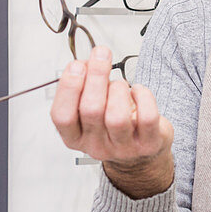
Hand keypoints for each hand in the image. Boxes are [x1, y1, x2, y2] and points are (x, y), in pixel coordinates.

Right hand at [51, 46, 174, 198]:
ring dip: (119, 89)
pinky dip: (143, 96)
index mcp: (75, 137)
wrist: (141, 156)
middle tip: (101, 54)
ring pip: (117, 116)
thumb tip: (85, 62)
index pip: (62, 116)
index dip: (68, 87)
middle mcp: (96, 146)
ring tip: (120, 83)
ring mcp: (123, 148)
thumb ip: (84, 86)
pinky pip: (147, 117)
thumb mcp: (91, 109)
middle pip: (91, 110)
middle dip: (96, 76)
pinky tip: (138, 91)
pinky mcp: (148, 144)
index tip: (76, 64)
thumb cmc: (113, 126)